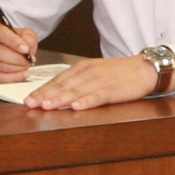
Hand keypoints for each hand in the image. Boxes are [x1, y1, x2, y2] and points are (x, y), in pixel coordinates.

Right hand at [0, 16, 38, 78]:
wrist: (6, 50)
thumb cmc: (15, 42)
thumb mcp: (25, 35)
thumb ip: (28, 39)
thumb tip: (28, 50)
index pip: (0, 34)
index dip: (13, 42)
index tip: (25, 49)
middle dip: (17, 59)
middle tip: (29, 61)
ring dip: (17, 69)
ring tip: (26, 67)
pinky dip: (13, 77)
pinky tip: (22, 74)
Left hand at [26, 55, 163, 110]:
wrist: (144, 69)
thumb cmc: (119, 73)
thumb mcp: (95, 72)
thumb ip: (78, 80)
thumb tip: (58, 91)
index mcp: (82, 67)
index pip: (58, 79)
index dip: (43, 89)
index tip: (29, 98)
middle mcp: (89, 72)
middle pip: (63, 85)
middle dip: (45, 95)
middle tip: (31, 103)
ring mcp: (100, 80)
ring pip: (76, 91)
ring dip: (60, 98)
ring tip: (47, 105)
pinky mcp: (113, 89)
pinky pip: (97, 96)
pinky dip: (86, 102)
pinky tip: (76, 107)